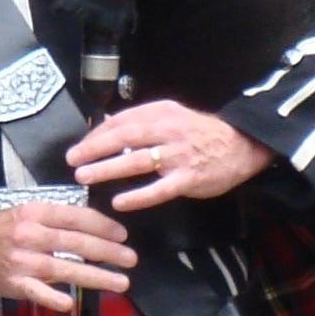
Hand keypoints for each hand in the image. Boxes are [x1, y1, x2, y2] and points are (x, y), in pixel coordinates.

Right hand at [0, 198, 136, 315]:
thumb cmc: (7, 227)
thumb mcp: (30, 211)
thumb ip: (59, 218)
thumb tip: (97, 226)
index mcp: (36, 213)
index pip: (76, 217)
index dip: (102, 226)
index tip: (122, 235)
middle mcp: (30, 235)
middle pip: (75, 243)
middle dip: (107, 252)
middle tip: (131, 259)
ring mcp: (23, 261)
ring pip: (64, 269)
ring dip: (96, 276)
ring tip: (121, 282)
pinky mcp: (15, 283)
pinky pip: (37, 291)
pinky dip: (52, 297)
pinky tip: (70, 304)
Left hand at [68, 100, 273, 214]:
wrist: (241, 145)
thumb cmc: (200, 133)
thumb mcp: (172, 116)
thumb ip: (142, 121)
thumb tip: (107, 127)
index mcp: (161, 114)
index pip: (121, 121)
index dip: (97, 133)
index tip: (79, 146)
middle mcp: (168, 131)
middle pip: (124, 137)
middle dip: (94, 149)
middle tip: (72, 160)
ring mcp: (178, 156)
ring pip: (137, 161)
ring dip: (108, 168)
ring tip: (85, 176)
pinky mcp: (188, 179)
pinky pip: (158, 189)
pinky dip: (137, 196)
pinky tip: (119, 201)